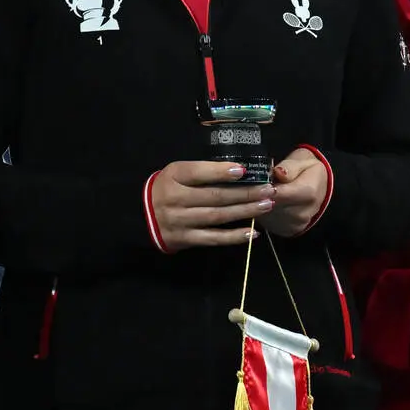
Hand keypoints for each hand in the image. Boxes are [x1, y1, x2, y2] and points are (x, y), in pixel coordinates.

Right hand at [149, 161, 272, 251]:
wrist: (141, 217)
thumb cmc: (167, 189)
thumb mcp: (177, 173)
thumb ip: (201, 171)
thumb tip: (238, 171)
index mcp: (173, 177)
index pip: (197, 173)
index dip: (220, 172)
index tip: (244, 170)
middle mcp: (176, 199)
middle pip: (214, 196)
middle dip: (245, 193)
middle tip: (268, 189)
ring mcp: (180, 221)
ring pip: (217, 216)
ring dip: (245, 211)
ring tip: (266, 205)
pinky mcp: (185, 239)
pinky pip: (213, 238)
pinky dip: (234, 236)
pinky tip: (252, 232)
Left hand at [263, 149, 328, 237]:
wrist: (319, 187)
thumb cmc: (308, 171)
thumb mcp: (303, 160)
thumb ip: (290, 167)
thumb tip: (279, 172)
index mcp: (308, 193)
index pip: (279, 194)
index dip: (263, 187)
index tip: (256, 180)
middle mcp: (302, 214)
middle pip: (271, 206)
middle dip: (260, 195)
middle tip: (257, 184)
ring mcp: (295, 225)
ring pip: (267, 215)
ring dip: (260, 204)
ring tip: (262, 193)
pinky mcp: (289, 231)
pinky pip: (269, 222)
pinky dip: (264, 212)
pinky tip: (267, 203)